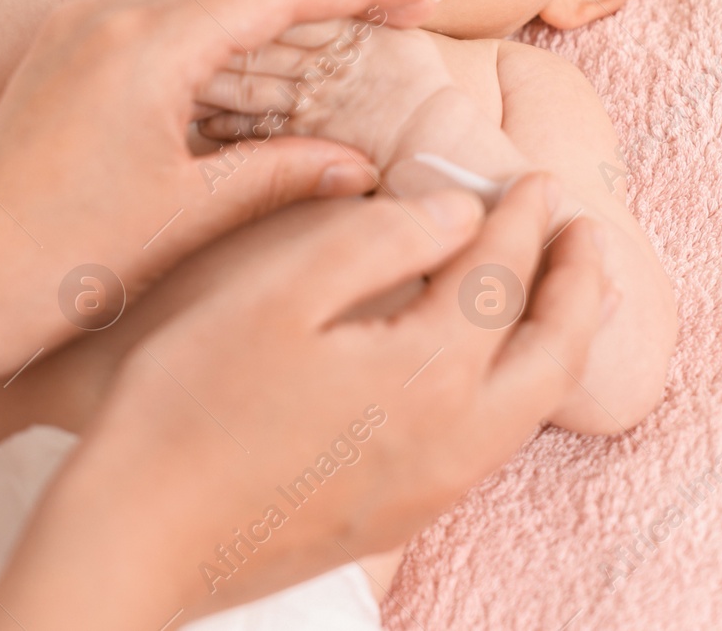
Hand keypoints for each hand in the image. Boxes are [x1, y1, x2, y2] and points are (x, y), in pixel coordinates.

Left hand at [0, 0, 443, 372]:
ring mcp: (75, 27)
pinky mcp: (59, 54)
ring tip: (346, 20)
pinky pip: (159, 14)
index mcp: (144, 44)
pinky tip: (257, 52)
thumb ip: (279, 176)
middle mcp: (106, 13)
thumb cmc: (57, 261)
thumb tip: (358, 165)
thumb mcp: (185, 216)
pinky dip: (220, 25)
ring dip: (274, 0)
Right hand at [0, 174, 612, 628]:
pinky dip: (518, 388)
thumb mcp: (274, 295)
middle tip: (587, 231)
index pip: (500, 278)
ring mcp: (428, 491)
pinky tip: (487, 368)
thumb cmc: (187, 405)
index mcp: (426, 374)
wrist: (135, 540)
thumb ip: (376, 242)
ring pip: (531, 407)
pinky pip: (493, 444)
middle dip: (579, 286)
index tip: (536, 180)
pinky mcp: (396, 520)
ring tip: (556, 292)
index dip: (521, 219)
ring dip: (556, 339)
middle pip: (553, 353)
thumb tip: (457, 214)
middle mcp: (451, 441)